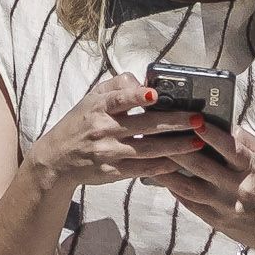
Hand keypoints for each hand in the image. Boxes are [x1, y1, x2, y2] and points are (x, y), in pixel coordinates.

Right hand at [21, 73, 210, 195]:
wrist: (57, 159)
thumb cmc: (79, 124)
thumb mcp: (91, 98)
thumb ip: (117, 86)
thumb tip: (145, 83)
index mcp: (99, 107)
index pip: (119, 99)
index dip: (136, 96)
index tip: (155, 95)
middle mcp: (104, 129)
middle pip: (144, 125)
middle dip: (174, 122)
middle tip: (197, 119)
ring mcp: (109, 152)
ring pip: (148, 149)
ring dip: (175, 146)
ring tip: (198, 141)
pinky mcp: (112, 171)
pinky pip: (142, 169)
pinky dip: (161, 166)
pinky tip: (179, 162)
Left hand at [152, 114, 254, 254]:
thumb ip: (246, 141)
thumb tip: (223, 122)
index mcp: (252, 169)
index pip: (231, 148)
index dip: (212, 135)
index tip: (195, 120)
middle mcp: (236, 187)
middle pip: (202, 167)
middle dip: (179, 148)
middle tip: (159, 133)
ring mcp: (223, 205)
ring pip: (189, 187)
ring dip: (167, 170)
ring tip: (152, 155)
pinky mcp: (214, 220)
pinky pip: (188, 202)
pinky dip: (173, 188)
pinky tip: (160, 175)